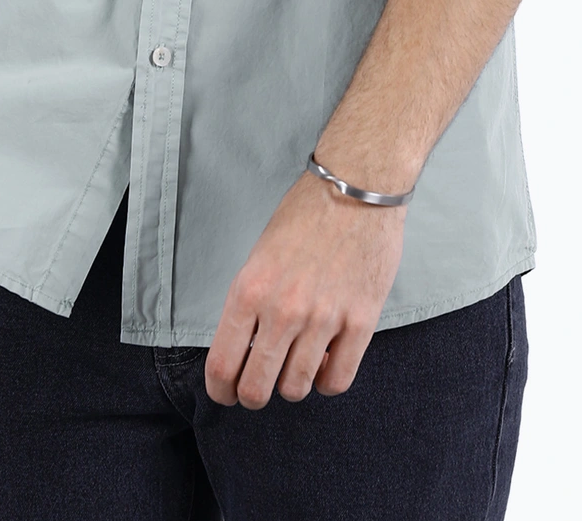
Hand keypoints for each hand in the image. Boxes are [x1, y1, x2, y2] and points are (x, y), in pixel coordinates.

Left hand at [204, 169, 405, 408]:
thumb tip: (244, 349)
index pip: (222, 365)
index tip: (226, 393)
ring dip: (293, 385)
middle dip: (253, 395)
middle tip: (260, 385)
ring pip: (296, 389)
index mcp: (249, 289)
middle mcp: (283, 310)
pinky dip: (326, 382)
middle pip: (256, 389)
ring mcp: (323, 318)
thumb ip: (250, 302)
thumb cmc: (305, 214)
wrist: (356, 186)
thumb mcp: (260, 255)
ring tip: (297, 363)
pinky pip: (337, 381)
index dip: (220, 390)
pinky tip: (325, 362)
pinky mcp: (360, 321)